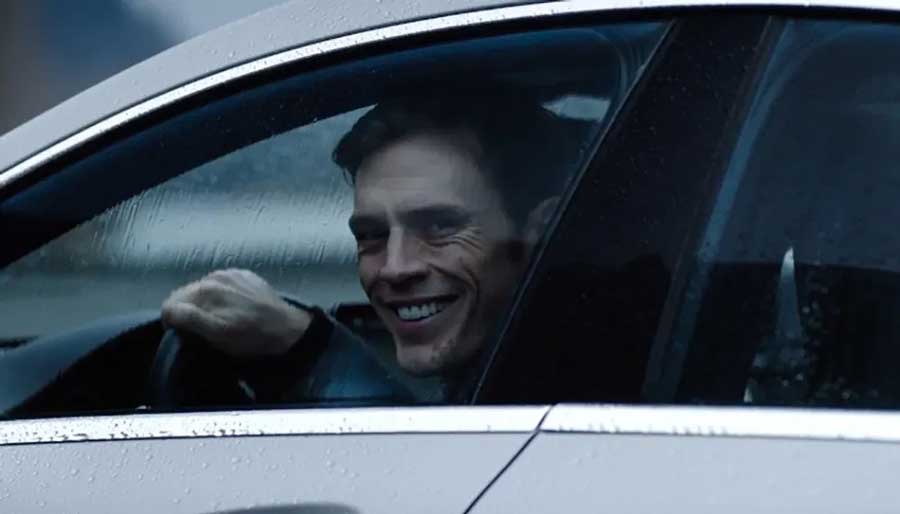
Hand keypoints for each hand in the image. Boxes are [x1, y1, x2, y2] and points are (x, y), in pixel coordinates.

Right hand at [161, 269, 311, 356]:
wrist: (289, 329)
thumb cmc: (253, 337)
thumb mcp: (218, 335)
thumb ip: (189, 319)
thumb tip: (169, 311)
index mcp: (204, 291)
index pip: (169, 305)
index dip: (172, 323)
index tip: (184, 335)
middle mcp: (214, 277)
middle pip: (184, 295)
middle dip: (187, 312)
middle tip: (201, 329)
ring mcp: (230, 274)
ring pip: (202, 288)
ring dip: (204, 303)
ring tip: (220, 318)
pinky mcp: (244, 275)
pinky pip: (222, 283)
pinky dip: (222, 295)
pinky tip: (234, 308)